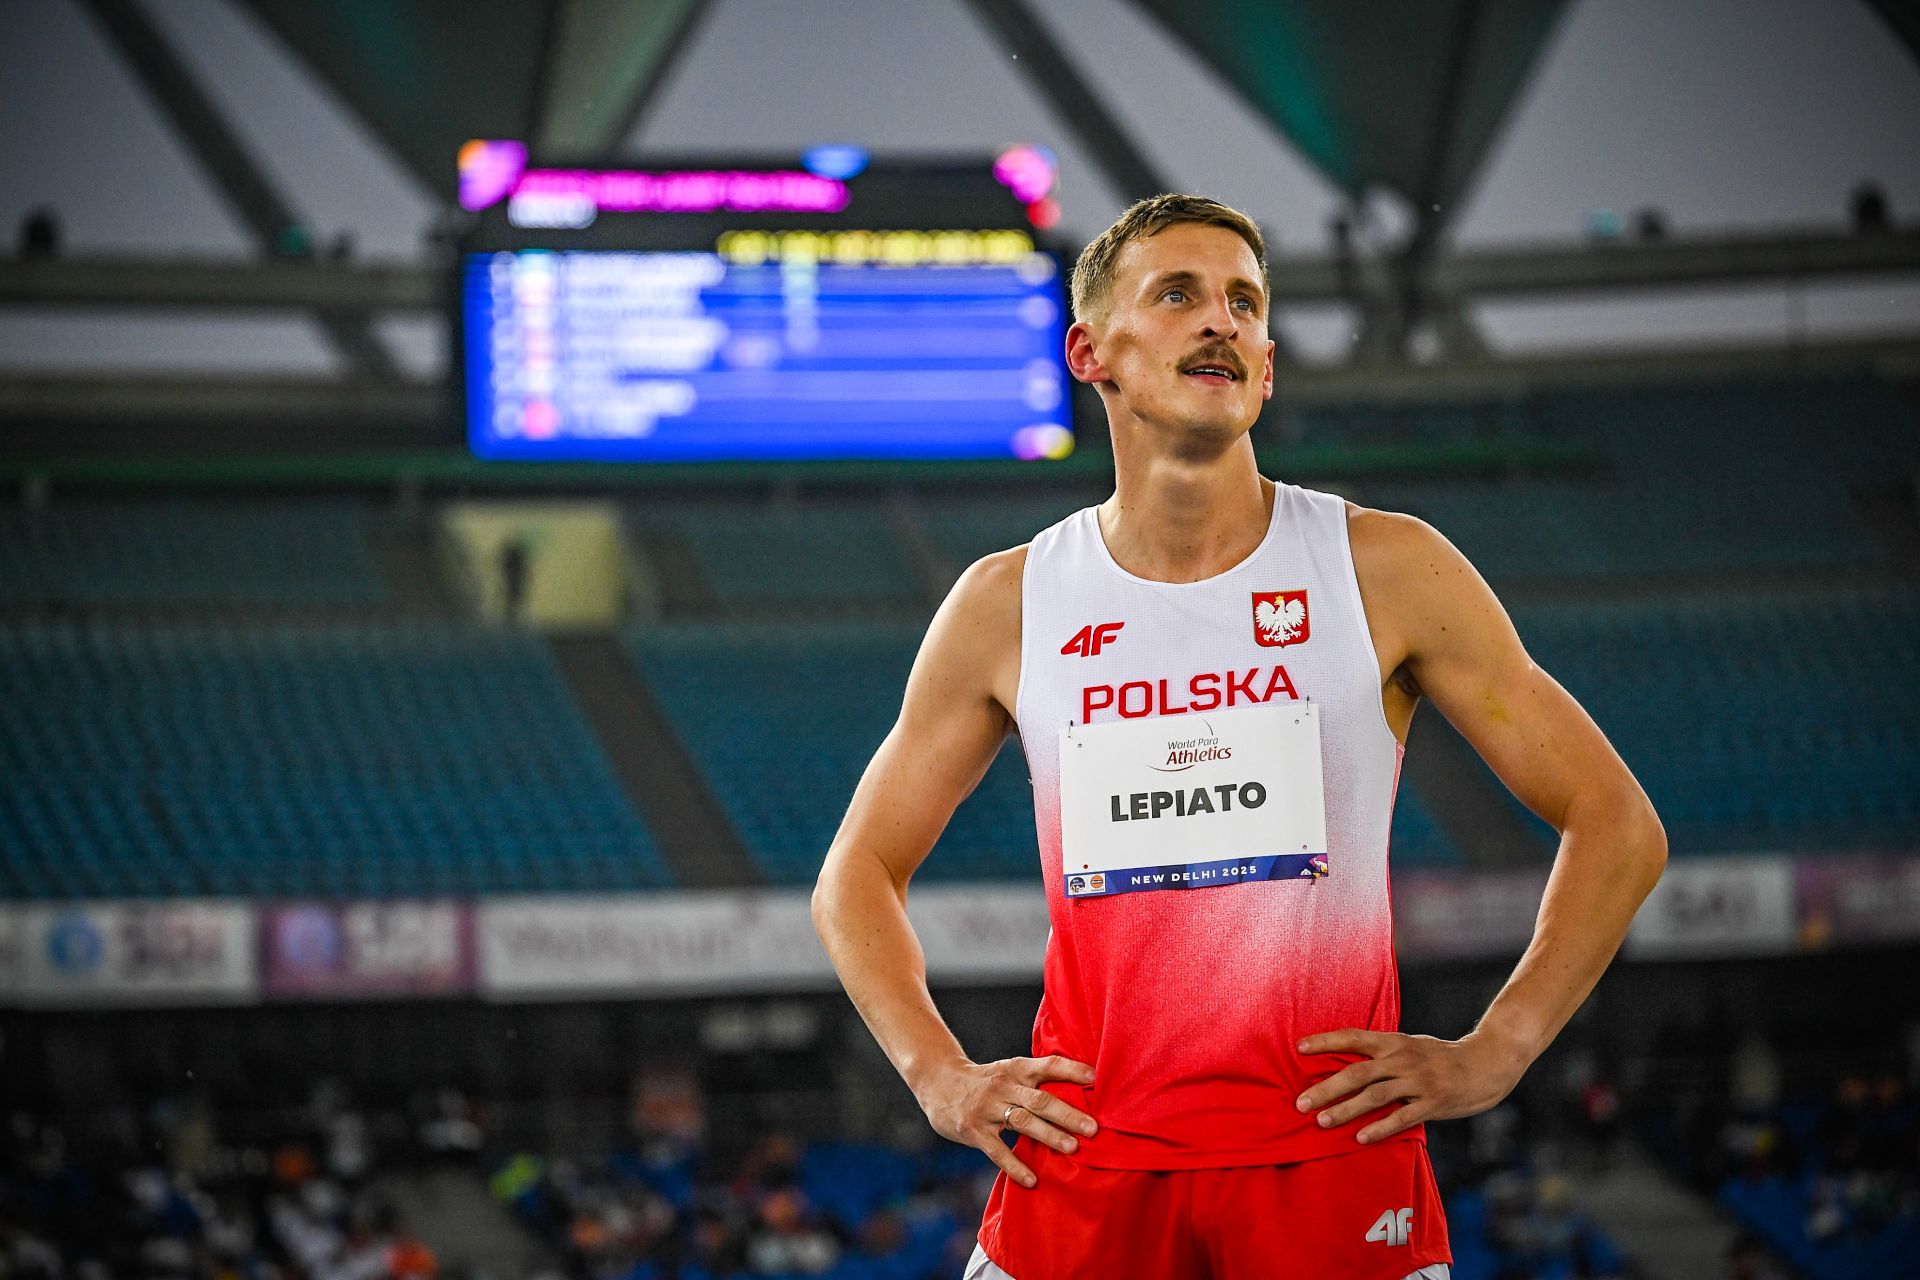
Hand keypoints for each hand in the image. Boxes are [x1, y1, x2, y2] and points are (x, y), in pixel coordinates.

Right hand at [913, 1054, 1096, 1187]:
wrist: (938, 1082)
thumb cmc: (985, 1080)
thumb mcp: (1009, 1071)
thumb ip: (1036, 1081)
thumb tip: (1080, 1092)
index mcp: (1016, 1069)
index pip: (1048, 1065)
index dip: (1071, 1070)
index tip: (1095, 1078)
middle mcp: (1004, 1086)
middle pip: (1041, 1099)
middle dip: (1069, 1114)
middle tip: (1093, 1128)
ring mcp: (988, 1109)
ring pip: (1023, 1121)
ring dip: (1049, 1135)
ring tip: (1072, 1148)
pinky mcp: (974, 1130)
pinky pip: (997, 1150)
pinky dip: (1015, 1166)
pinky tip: (1032, 1180)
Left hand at [1295, 1027, 1531, 1143]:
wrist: (1485, 1064)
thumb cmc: (1440, 1057)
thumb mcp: (1410, 1046)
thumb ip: (1382, 1054)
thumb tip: (1345, 1063)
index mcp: (1393, 1042)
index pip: (1353, 1037)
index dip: (1325, 1041)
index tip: (1298, 1048)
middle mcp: (1402, 1059)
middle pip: (1357, 1073)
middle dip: (1326, 1088)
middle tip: (1301, 1103)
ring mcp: (1418, 1081)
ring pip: (1374, 1096)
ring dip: (1346, 1110)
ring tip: (1323, 1121)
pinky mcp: (1433, 1102)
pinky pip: (1402, 1117)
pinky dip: (1379, 1128)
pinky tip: (1361, 1138)